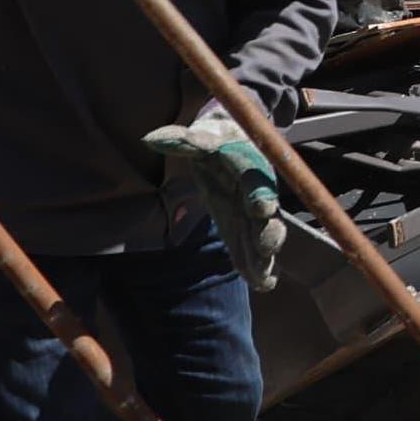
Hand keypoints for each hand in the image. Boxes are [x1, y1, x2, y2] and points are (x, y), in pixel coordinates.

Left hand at [147, 107, 283, 287]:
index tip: (260, 205)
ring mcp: (252, 215)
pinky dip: (254, 265)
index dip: (260, 193)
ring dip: (264, 258)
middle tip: (266, 247)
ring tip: (264, 279)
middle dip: (268, 233)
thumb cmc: (216, 139)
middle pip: (267, 216)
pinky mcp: (242, 229)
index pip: (257, 180)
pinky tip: (257, 283)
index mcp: (251, 167)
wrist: (229, 146)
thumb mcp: (201, 137)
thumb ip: (182, 140)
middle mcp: (258, 193)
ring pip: (261, 238)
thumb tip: (151, 139)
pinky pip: (250, 249)